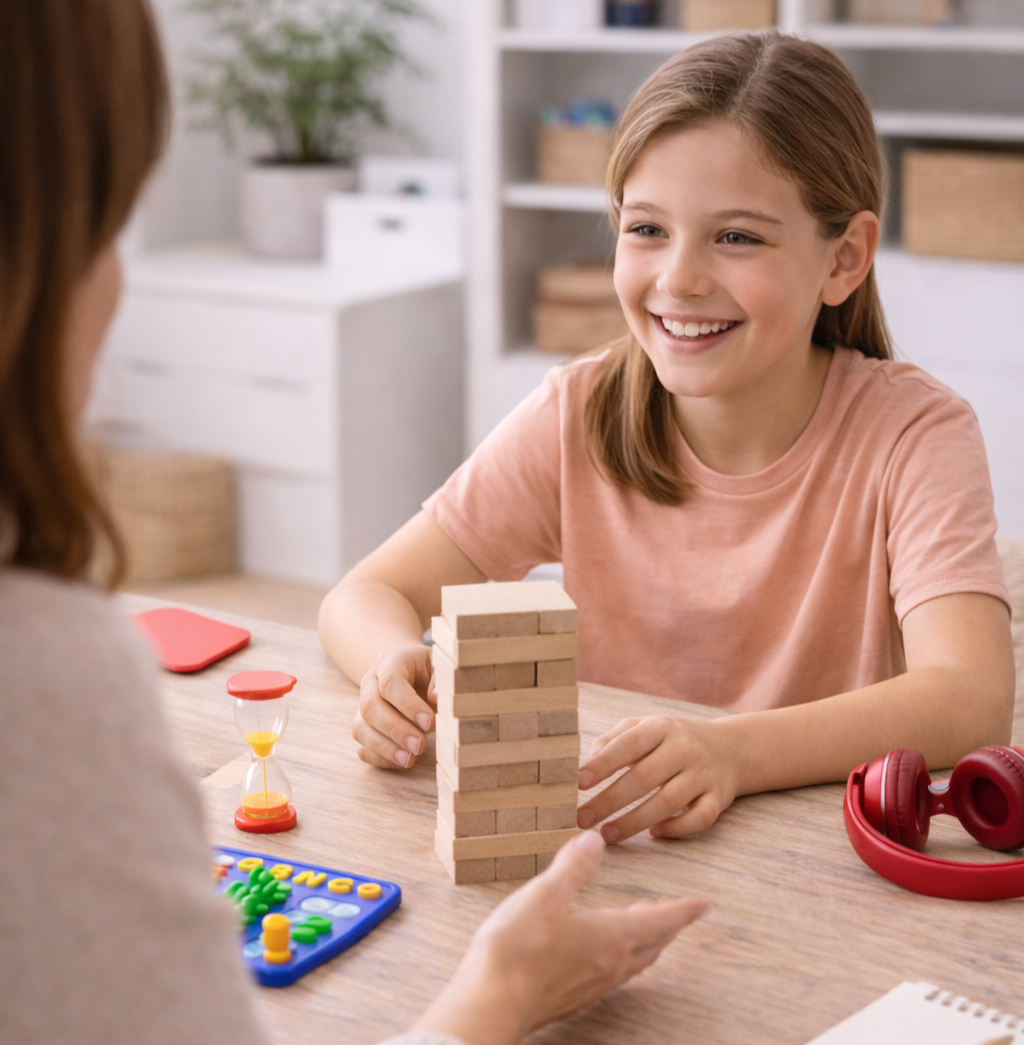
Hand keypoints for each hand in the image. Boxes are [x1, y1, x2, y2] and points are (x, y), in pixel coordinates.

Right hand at [351, 646, 434, 768]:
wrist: (411, 672)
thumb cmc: (428, 670)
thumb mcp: (438, 665)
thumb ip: (439, 678)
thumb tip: (435, 697)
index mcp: (390, 663)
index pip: (390, 683)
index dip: (408, 705)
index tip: (430, 723)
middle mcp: (370, 683)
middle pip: (370, 707)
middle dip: (396, 730)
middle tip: (420, 746)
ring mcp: (363, 706)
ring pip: (360, 728)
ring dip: (385, 748)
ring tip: (410, 760)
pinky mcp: (364, 727)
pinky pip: (362, 746)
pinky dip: (379, 757)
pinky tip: (401, 761)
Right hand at [414, 832, 707, 1044]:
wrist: (492, 1003)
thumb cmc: (518, 948)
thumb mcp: (546, 894)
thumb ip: (573, 866)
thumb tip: (595, 840)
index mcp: (611, 936)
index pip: (660, 920)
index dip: (683, 910)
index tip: (704, 904)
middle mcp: (609, 964)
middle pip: (651, 944)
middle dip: (667, 925)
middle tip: (676, 912)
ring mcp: (591, 984)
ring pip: (633, 962)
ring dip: (646, 943)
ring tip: (645, 930)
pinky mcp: (572, 996)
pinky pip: (612, 974)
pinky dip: (622, 957)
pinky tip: (603, 953)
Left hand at [576, 715, 740, 842]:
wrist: (730, 748)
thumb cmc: (673, 740)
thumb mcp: (646, 727)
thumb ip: (614, 740)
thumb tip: (586, 763)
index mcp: (661, 727)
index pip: (628, 744)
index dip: (603, 763)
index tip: (579, 782)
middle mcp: (684, 748)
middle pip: (643, 777)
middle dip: (609, 801)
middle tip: (582, 819)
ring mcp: (703, 774)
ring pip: (667, 801)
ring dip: (634, 821)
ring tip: (607, 834)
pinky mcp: (719, 798)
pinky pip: (698, 818)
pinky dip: (675, 829)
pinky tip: (653, 833)